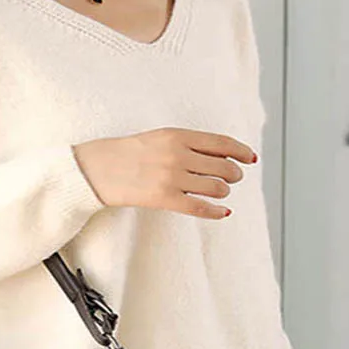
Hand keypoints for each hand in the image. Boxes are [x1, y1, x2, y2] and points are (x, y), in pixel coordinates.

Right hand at [72, 127, 257, 218]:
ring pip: (216, 187)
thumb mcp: (159, 137)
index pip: (221, 142)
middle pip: (224, 166)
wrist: (97, 169)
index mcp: (177, 136)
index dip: (241, 150)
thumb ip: (188, 143)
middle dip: (234, 173)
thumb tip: (221, 153)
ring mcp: (171, 178)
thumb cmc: (127, 153)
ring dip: (223, 191)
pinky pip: (200, 208)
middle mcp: (178, 155)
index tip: (251, 157)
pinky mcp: (164, 199)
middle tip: (233, 177)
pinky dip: (216, 212)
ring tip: (220, 191)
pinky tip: (223, 212)